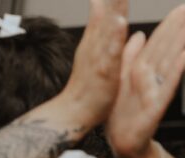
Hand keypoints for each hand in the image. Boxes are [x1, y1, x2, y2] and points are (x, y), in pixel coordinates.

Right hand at [60, 0, 128, 130]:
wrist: (72, 113)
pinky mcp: (104, 72)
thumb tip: (105, 10)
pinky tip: (118, 23)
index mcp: (93, 42)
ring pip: (107, 29)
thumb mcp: (92, 53)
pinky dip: (114, 37)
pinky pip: (111, 52)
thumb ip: (99, 30)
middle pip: (106, 16)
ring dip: (113, 9)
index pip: (104, 13)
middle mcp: (94, 47)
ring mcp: (98, 58)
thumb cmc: (84, 88)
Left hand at [107, 5, 184, 157]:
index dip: (169, 25)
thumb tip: (138, 34)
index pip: (157, 43)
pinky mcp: (155, 106)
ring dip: (182, 45)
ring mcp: (155, 90)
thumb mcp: (121, 79)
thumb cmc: (122, 112)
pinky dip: (175, 72)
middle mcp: (151, 78)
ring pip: (170, 63)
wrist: (120, 141)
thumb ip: (129, 56)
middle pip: (167, 49)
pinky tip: (184, 58)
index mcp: (141, 70)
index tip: (181, 8)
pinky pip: (166, 87)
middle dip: (180, 29)